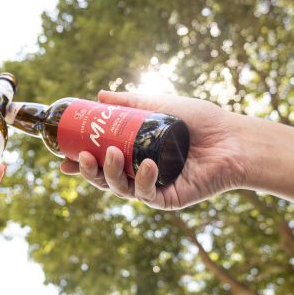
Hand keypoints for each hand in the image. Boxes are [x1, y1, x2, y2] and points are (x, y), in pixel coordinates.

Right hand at [61, 90, 248, 209]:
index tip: (63, 159)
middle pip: (104, 179)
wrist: (232, 137)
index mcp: (133, 155)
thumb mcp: (158, 105)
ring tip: (108, 155)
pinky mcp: (167, 198)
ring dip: (107, 175)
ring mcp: (151, 187)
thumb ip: (129, 102)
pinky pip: (146, 195)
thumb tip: (99, 95)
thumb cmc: (198, 120)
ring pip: (119, 189)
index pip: (100, 162)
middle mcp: (138, 173)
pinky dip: (142, 182)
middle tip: (82, 157)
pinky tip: (147, 166)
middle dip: (88, 171)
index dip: (80, 163)